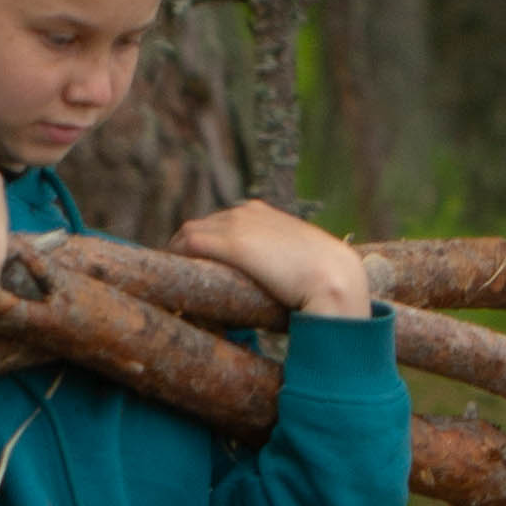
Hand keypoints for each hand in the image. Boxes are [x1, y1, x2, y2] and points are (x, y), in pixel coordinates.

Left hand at [174, 199, 374, 321]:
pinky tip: (171, 280)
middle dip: (186, 252)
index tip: (197, 270)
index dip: (205, 246)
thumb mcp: (301, 266)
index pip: (221, 224)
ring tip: (169, 285)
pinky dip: (175, 260)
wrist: (336, 279)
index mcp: (263, 214)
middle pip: (200, 227)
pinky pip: (188, 245)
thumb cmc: (327, 281)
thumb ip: (283, 269)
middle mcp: (247, 213)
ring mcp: (238, 224)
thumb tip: (280, 293)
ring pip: (189, 234)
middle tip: (177, 281)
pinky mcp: (231, 242)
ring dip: (176, 257)